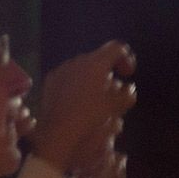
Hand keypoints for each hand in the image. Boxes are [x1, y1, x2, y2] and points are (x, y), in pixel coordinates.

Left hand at [31, 41, 137, 173]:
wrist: (58, 130)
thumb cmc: (91, 115)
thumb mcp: (117, 106)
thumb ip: (127, 93)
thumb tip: (127, 87)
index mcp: (97, 63)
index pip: (117, 48)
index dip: (126, 58)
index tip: (127, 74)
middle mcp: (79, 60)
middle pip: (99, 58)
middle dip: (108, 71)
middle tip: (114, 90)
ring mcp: (62, 69)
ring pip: (83, 67)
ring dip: (93, 78)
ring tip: (96, 98)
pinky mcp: (51, 79)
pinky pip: (69, 76)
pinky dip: (78, 84)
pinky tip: (79, 101)